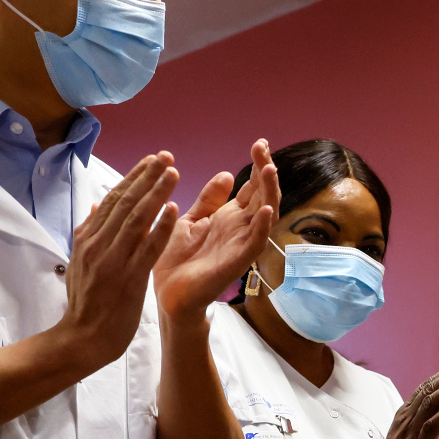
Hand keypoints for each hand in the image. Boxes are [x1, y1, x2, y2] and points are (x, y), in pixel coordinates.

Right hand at [56, 152, 181, 365]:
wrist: (83, 338)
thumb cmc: (86, 301)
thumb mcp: (80, 261)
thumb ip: (89, 231)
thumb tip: (97, 202)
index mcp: (87, 238)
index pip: (113, 199)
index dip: (133, 177)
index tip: (151, 159)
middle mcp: (98, 244)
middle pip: (125, 202)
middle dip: (146, 176)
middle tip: (166, 156)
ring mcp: (112, 261)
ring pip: (136, 220)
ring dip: (156, 194)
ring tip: (172, 173)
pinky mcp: (128, 279)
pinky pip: (147, 249)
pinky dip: (161, 228)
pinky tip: (175, 210)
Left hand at [154, 140, 279, 321]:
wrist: (169, 295)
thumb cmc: (178, 261)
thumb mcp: (191, 220)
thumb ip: (209, 200)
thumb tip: (226, 174)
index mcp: (229, 217)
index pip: (252, 188)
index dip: (257, 166)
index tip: (259, 143)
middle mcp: (240, 228)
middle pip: (262, 196)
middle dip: (265, 172)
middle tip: (262, 148)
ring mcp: (241, 244)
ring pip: (265, 215)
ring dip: (269, 193)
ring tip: (269, 170)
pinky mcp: (237, 262)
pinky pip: (255, 243)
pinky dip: (262, 227)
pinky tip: (265, 210)